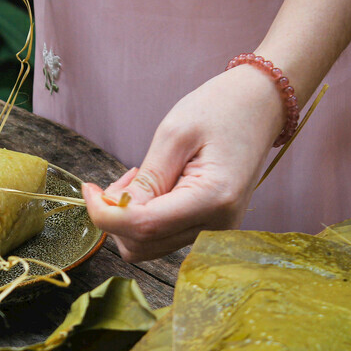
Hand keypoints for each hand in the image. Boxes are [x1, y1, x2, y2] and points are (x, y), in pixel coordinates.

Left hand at [82, 65, 284, 261]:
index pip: (142, 227)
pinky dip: (145, 218)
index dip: (104, 214)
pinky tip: (152, 187)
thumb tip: (114, 210)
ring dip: (129, 218)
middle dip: (115, 216)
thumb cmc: (220, 109)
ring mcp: (216, 229)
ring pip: (149, 245)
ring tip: (139, 177)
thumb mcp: (174, 134)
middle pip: (142, 244)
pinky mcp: (210, 226)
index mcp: (213, 199)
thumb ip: (146, 179)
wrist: (262, 105)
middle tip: (119, 178)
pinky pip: (164, 235)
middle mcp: (218, 224)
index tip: (88, 188)